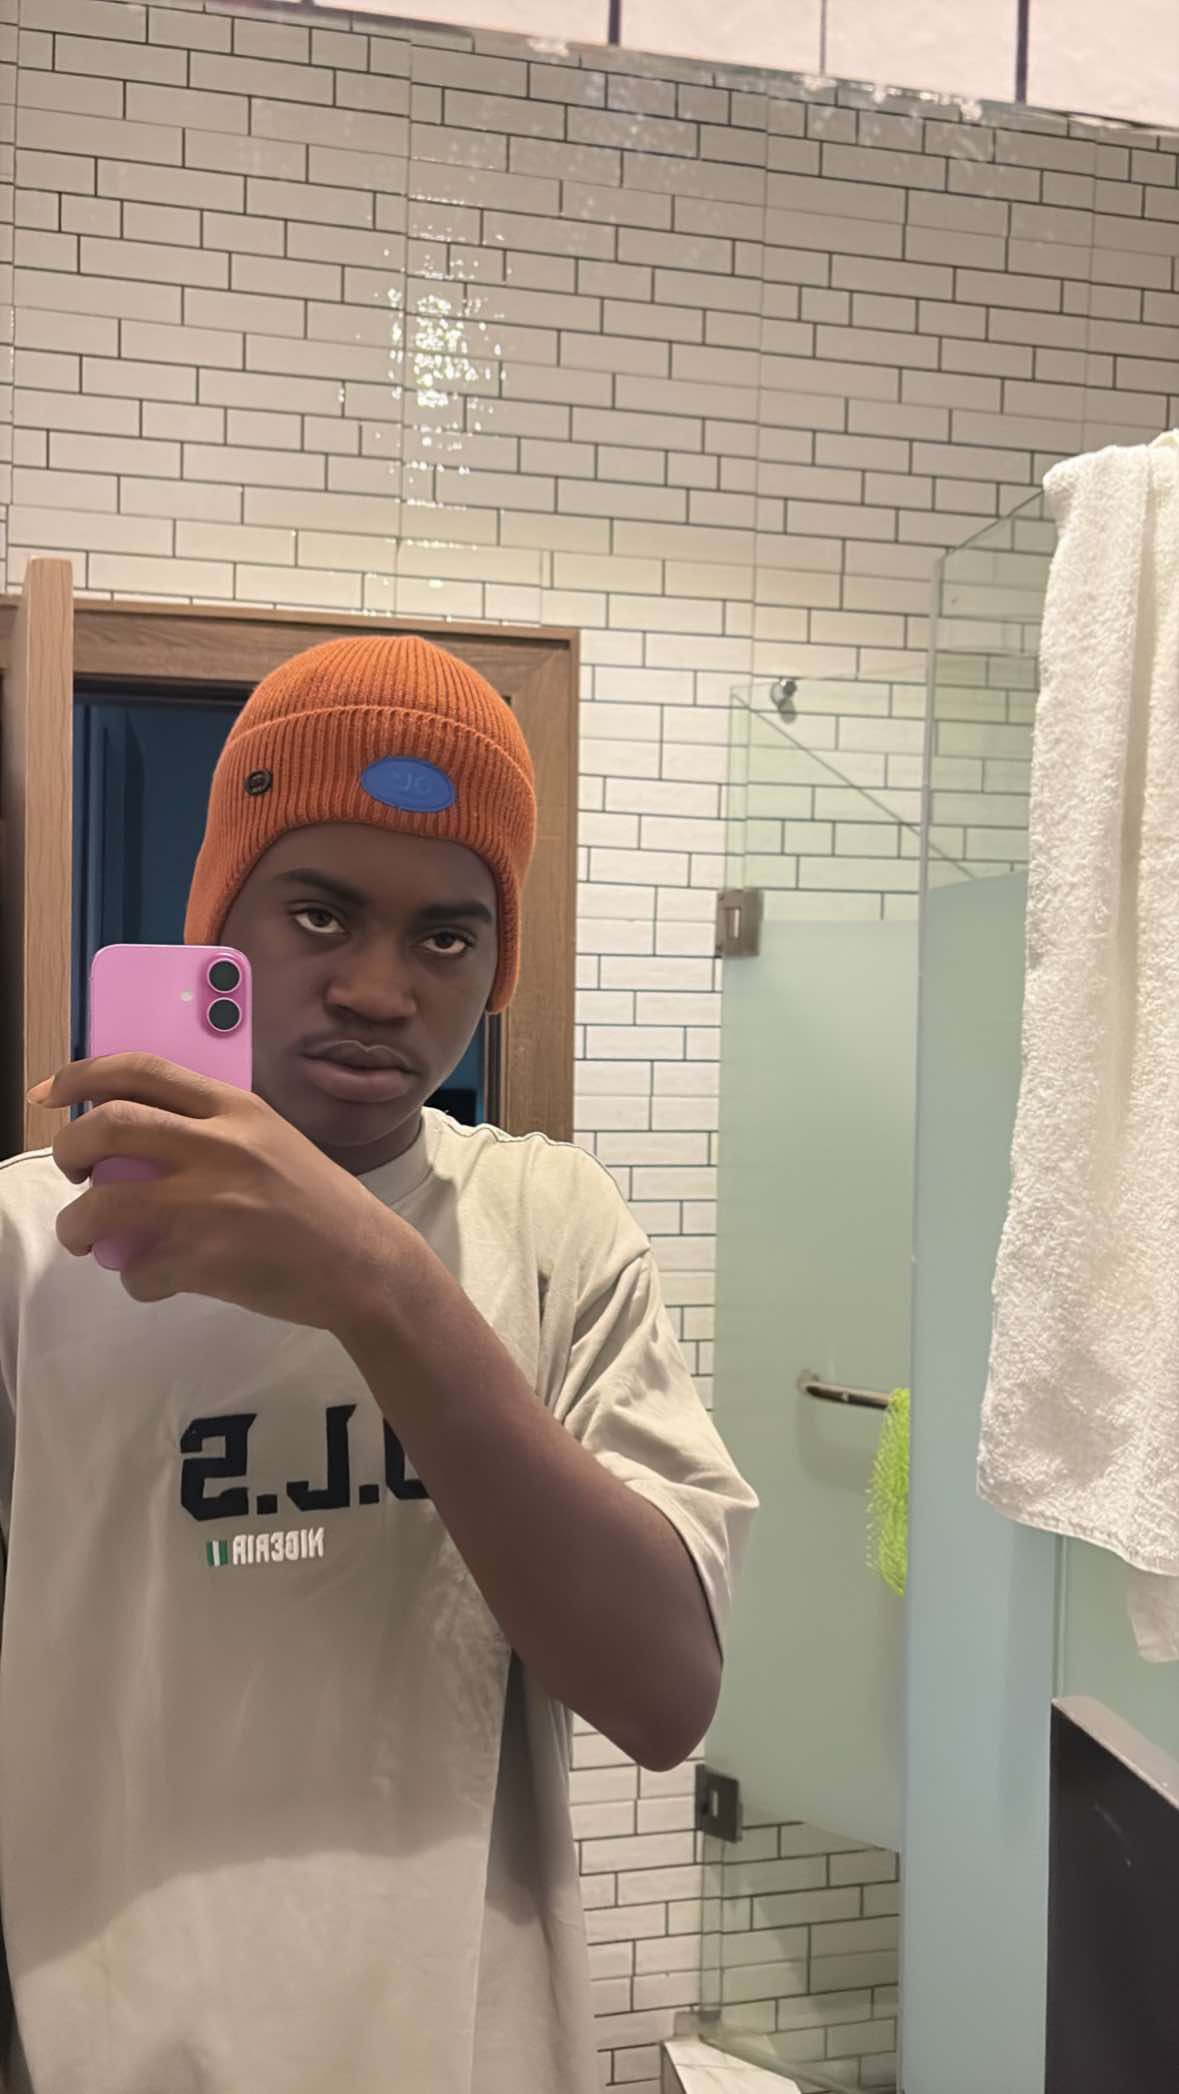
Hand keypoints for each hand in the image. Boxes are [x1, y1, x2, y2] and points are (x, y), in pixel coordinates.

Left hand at [29, 1054, 407, 1331]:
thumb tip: (133, 1133)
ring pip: (102, 1204)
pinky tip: (153, 1279)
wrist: (364, 1262)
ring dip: (78, 1226)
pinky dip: (134, 1280)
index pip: (140, 1069)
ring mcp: (210, 1203)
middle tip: (71, 1171)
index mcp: (234, 1107)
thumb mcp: (271, 1138)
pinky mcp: (207, 1259)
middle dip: (68, 1150)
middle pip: (106, 1126)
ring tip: (86, 1238)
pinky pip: (137, 1271)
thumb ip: (211, 1127)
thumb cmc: (318, 1202)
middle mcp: (219, 1145)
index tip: (50, 1091)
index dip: (81, 1074)